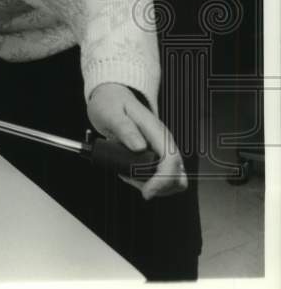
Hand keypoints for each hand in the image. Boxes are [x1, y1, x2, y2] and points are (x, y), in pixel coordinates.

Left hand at [87, 82, 187, 198]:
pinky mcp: (156, 155)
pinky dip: (148, 182)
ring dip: (153, 186)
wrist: (112, 96)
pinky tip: (130, 174)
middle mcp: (163, 141)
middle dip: (158, 187)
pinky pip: (161, 176)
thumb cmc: (110, 103)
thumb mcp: (111, 112)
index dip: (162, 180)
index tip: (146, 191)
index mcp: (156, 131)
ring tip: (128, 175)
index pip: (171, 161)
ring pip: (173, 179)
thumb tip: (138, 146)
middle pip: (177, 175)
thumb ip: (124, 128)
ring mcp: (161, 149)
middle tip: (131, 180)